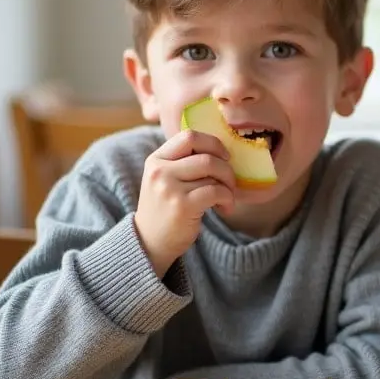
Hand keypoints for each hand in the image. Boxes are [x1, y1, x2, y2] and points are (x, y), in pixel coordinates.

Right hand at [134, 130, 235, 277]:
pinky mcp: (182, 206)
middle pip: (207, 156)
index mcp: (157, 159)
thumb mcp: (165, 179)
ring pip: (214, 173)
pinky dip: (228, 199)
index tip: (224, 156)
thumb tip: (222, 148)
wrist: (150, 242)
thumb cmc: (166, 208)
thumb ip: (184, 162)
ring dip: (229, 186)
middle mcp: (160, 171)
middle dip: (227, 168)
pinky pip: (217, 192)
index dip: (213, 143)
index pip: (189, 136)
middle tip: (229, 182)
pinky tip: (225, 208)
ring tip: (227, 197)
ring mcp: (169, 188)